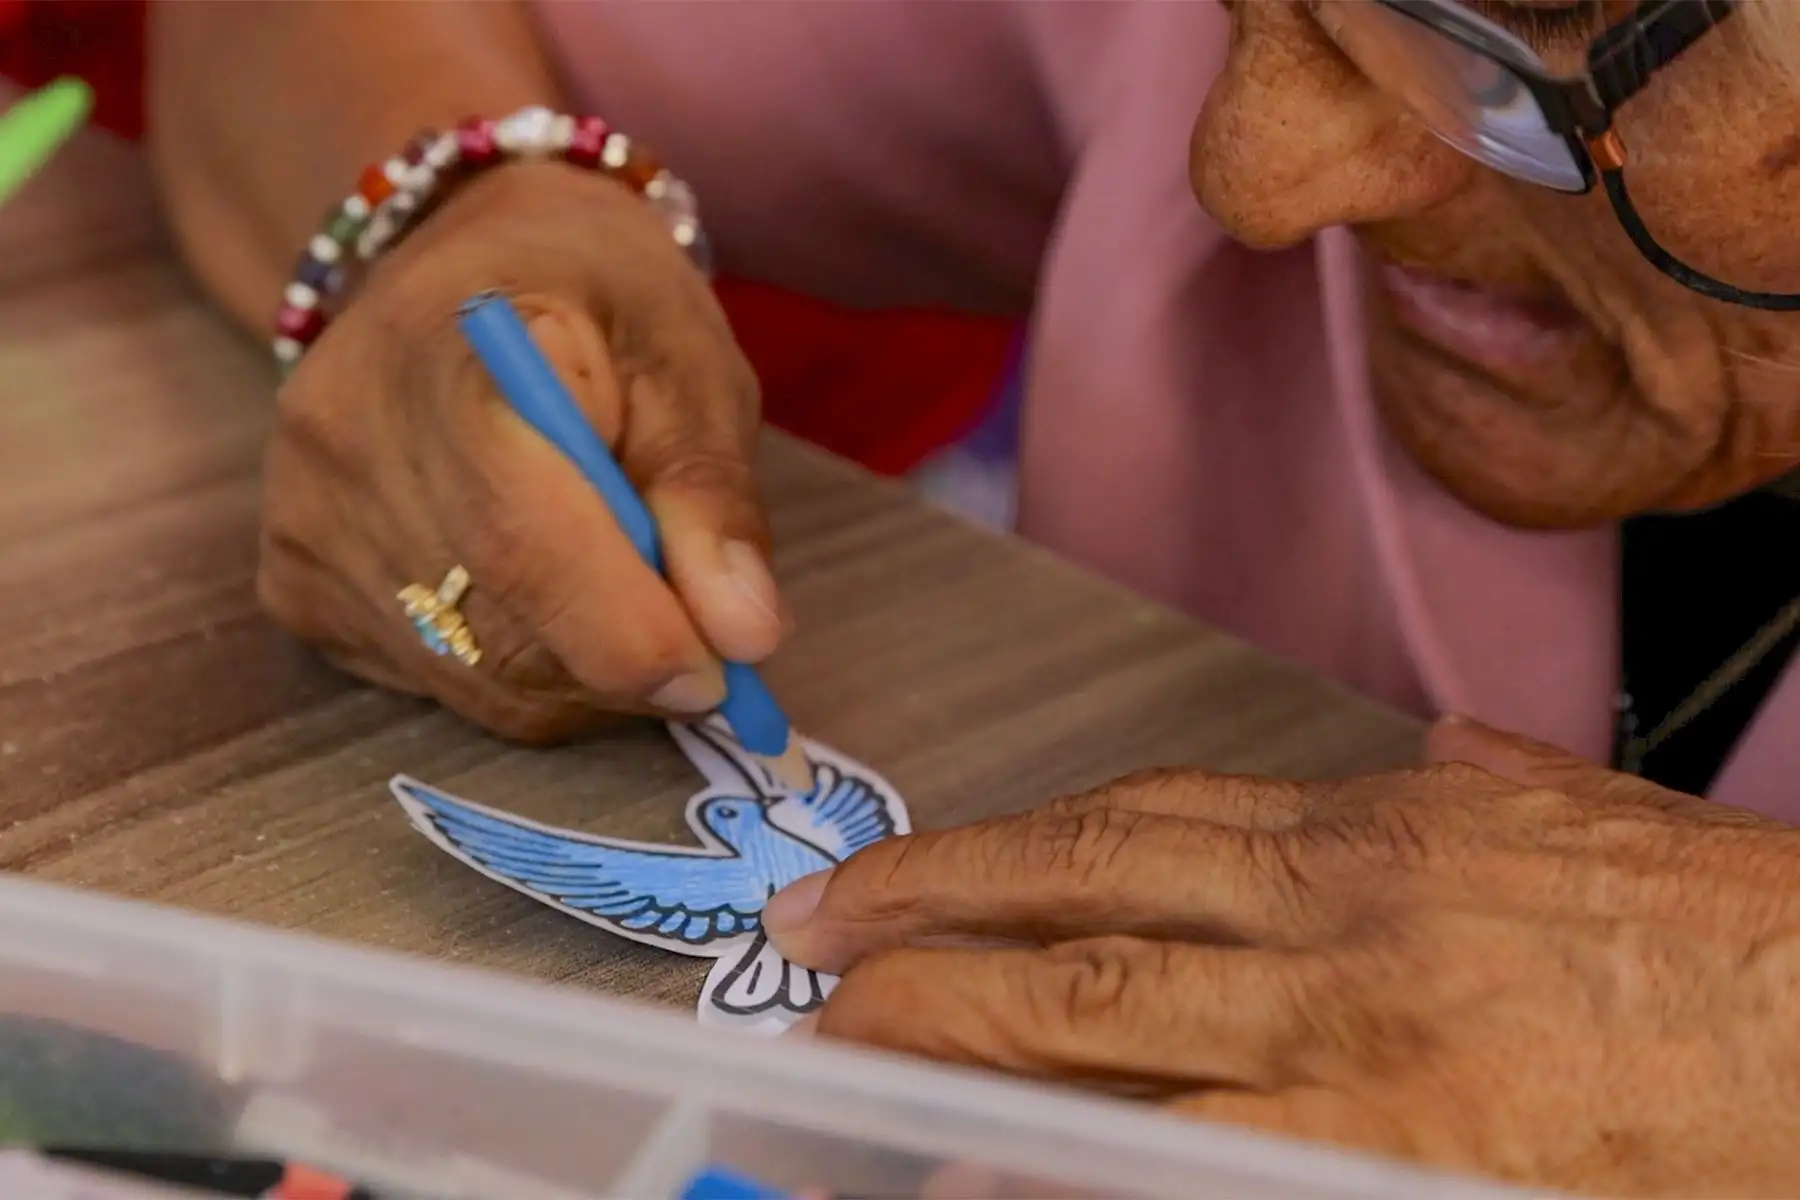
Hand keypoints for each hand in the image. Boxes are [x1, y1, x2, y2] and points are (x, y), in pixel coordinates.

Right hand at [259, 160, 782, 740]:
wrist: (458, 266)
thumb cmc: (597, 299)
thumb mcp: (688, 359)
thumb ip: (711, 496)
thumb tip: (743, 636)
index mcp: (448, 356)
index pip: (524, 541)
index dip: (629, 634)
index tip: (720, 675)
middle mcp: (344, 447)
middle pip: (502, 636)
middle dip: (625, 664)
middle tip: (703, 636)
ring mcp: (302, 526)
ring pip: (476, 684)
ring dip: (581, 678)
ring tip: (626, 593)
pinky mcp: (293, 589)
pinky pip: (437, 686)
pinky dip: (522, 676)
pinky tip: (545, 596)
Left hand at [765, 717, 1799, 1196]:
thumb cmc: (1740, 933)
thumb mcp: (1595, 817)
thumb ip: (1488, 784)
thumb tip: (1435, 754)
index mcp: (1380, 835)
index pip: (1138, 825)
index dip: (1000, 847)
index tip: (905, 869)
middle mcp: (1340, 924)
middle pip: (1082, 907)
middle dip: (925, 920)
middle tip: (808, 940)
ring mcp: (1357, 1044)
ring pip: (1104, 1026)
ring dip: (956, 1036)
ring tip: (844, 1052)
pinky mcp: (1392, 1161)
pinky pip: (1190, 1161)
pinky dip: (1078, 1165)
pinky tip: (982, 1175)